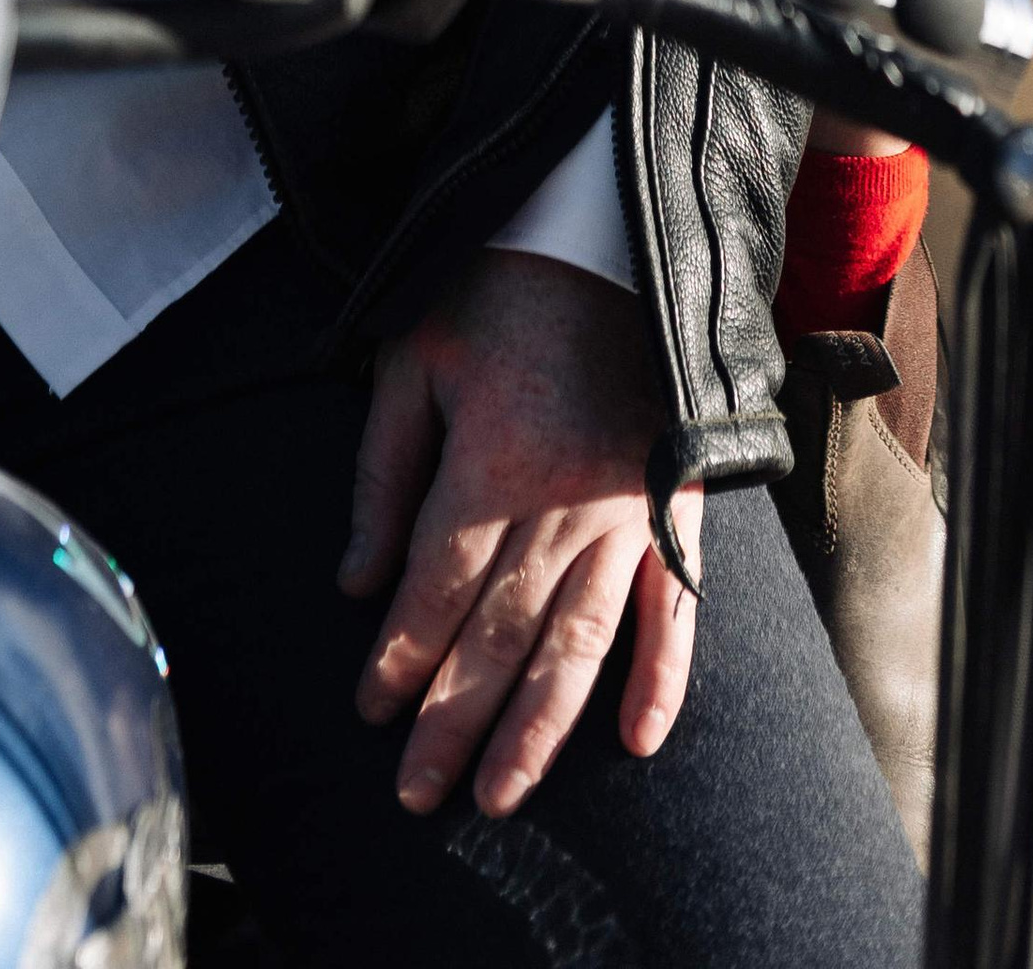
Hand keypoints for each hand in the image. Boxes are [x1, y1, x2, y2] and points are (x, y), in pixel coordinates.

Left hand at [344, 249, 700, 818]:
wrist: (612, 234)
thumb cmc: (497, 294)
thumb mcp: (412, 358)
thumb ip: (382, 474)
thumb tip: (355, 584)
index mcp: (491, 463)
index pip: (436, 590)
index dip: (399, 658)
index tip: (370, 714)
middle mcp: (563, 504)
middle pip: (499, 637)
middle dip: (452, 723)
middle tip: (416, 795)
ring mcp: (628, 512)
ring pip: (579, 646)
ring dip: (538, 730)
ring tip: (499, 797)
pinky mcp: (675, 506)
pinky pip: (677, 611)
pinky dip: (662, 680)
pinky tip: (638, 743)